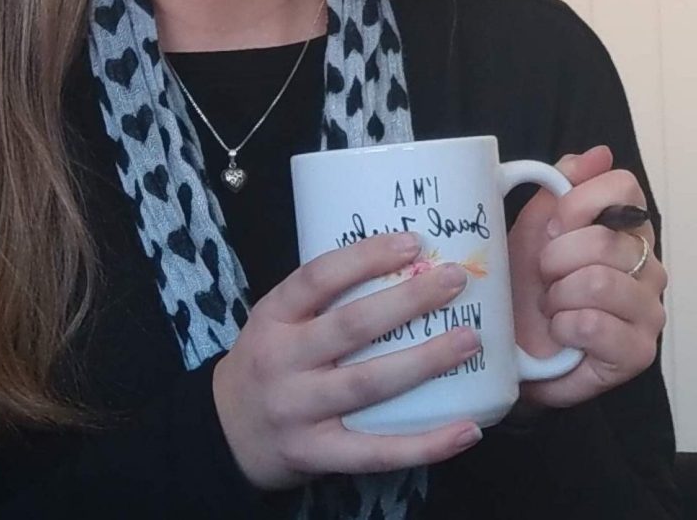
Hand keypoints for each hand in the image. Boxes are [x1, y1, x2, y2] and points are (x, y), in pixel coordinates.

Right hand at [212, 233, 485, 490]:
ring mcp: (298, 411)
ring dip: (425, 361)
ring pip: (370, 384)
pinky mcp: (317, 454)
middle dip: (407, 301)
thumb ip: (322, 301)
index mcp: (272, 317)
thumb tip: (402, 266)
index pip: (317, 278)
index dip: (364, 257)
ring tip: (469, 340)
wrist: (227, 431)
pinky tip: (467, 429)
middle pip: (351, 326)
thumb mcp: (276, 320)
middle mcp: (282, 361)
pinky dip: (426, 443)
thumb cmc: (268, 361)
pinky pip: (378, 452)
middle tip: (453, 281)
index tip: (411, 242)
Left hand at [507, 145, 667, 409]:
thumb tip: (600, 152)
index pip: (624, 187)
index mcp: (627, 228)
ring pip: (598, 282)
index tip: (553, 228)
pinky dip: (564, 325)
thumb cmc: (524, 282)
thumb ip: (563, 184)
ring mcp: (649, 310)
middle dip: (555, 257)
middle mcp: (648, 265)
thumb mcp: (533, 225)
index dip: (578, 203)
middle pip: (604, 239)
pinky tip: (561, 331)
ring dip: (558, 295)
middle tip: (545, 275)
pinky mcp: (639, 352)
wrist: (511, 344)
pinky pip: (596, 325)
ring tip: (552, 305)